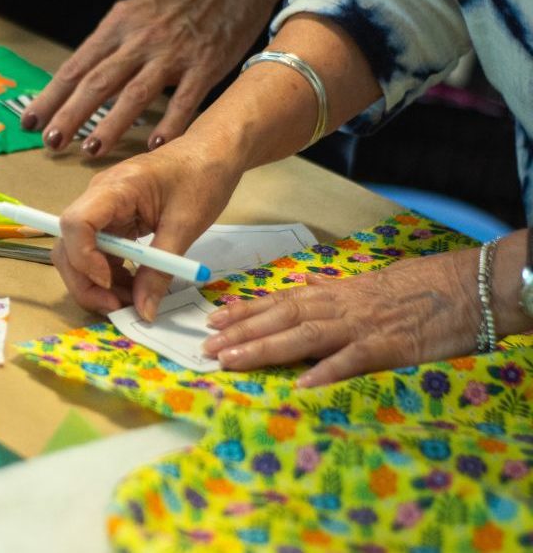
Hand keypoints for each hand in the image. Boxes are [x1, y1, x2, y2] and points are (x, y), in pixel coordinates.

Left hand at [22, 0, 287, 155]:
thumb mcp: (137, 6)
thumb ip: (113, 40)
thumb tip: (84, 75)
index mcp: (119, 24)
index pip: (76, 66)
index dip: (51, 96)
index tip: (29, 121)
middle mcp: (140, 39)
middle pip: (97, 82)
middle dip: (70, 114)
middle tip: (51, 141)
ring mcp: (173, 53)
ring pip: (135, 94)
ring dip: (112, 124)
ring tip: (91, 148)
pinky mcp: (206, 64)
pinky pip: (185, 100)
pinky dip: (169, 124)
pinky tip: (155, 147)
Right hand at [53, 138, 241, 316]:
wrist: (212, 152)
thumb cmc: (202, 175)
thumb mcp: (186, 226)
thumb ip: (160, 270)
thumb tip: (144, 310)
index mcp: (116, 188)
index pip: (75, 223)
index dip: (84, 259)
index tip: (110, 282)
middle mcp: (99, 197)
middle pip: (67, 245)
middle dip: (85, 282)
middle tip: (117, 307)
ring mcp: (103, 210)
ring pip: (78, 253)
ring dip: (96, 283)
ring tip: (131, 301)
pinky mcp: (112, 220)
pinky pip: (99, 252)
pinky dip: (111, 274)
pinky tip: (134, 287)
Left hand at [200, 251, 483, 387]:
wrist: (460, 288)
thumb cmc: (412, 288)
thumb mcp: (364, 283)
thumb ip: (330, 287)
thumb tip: (303, 282)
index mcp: (331, 294)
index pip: (277, 302)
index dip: (243, 311)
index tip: (211, 321)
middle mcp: (337, 307)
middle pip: (280, 319)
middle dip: (241, 333)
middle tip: (207, 348)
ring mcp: (359, 326)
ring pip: (302, 336)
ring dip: (264, 348)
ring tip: (233, 361)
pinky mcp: (385, 346)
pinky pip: (350, 360)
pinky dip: (325, 370)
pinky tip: (301, 383)